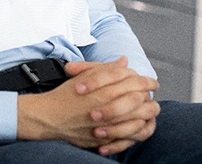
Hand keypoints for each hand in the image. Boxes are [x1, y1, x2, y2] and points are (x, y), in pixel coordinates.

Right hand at [17, 57, 159, 154]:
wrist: (49, 117)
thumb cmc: (65, 96)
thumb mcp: (83, 76)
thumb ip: (105, 69)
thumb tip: (123, 62)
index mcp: (100, 90)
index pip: (131, 81)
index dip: (144, 79)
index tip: (151, 80)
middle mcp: (106, 108)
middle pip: (138, 99)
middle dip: (148, 94)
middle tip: (152, 92)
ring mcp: (107, 125)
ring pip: (138, 119)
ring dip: (147, 112)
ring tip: (151, 107)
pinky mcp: (106, 139)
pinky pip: (131, 137)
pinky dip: (139, 129)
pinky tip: (142, 123)